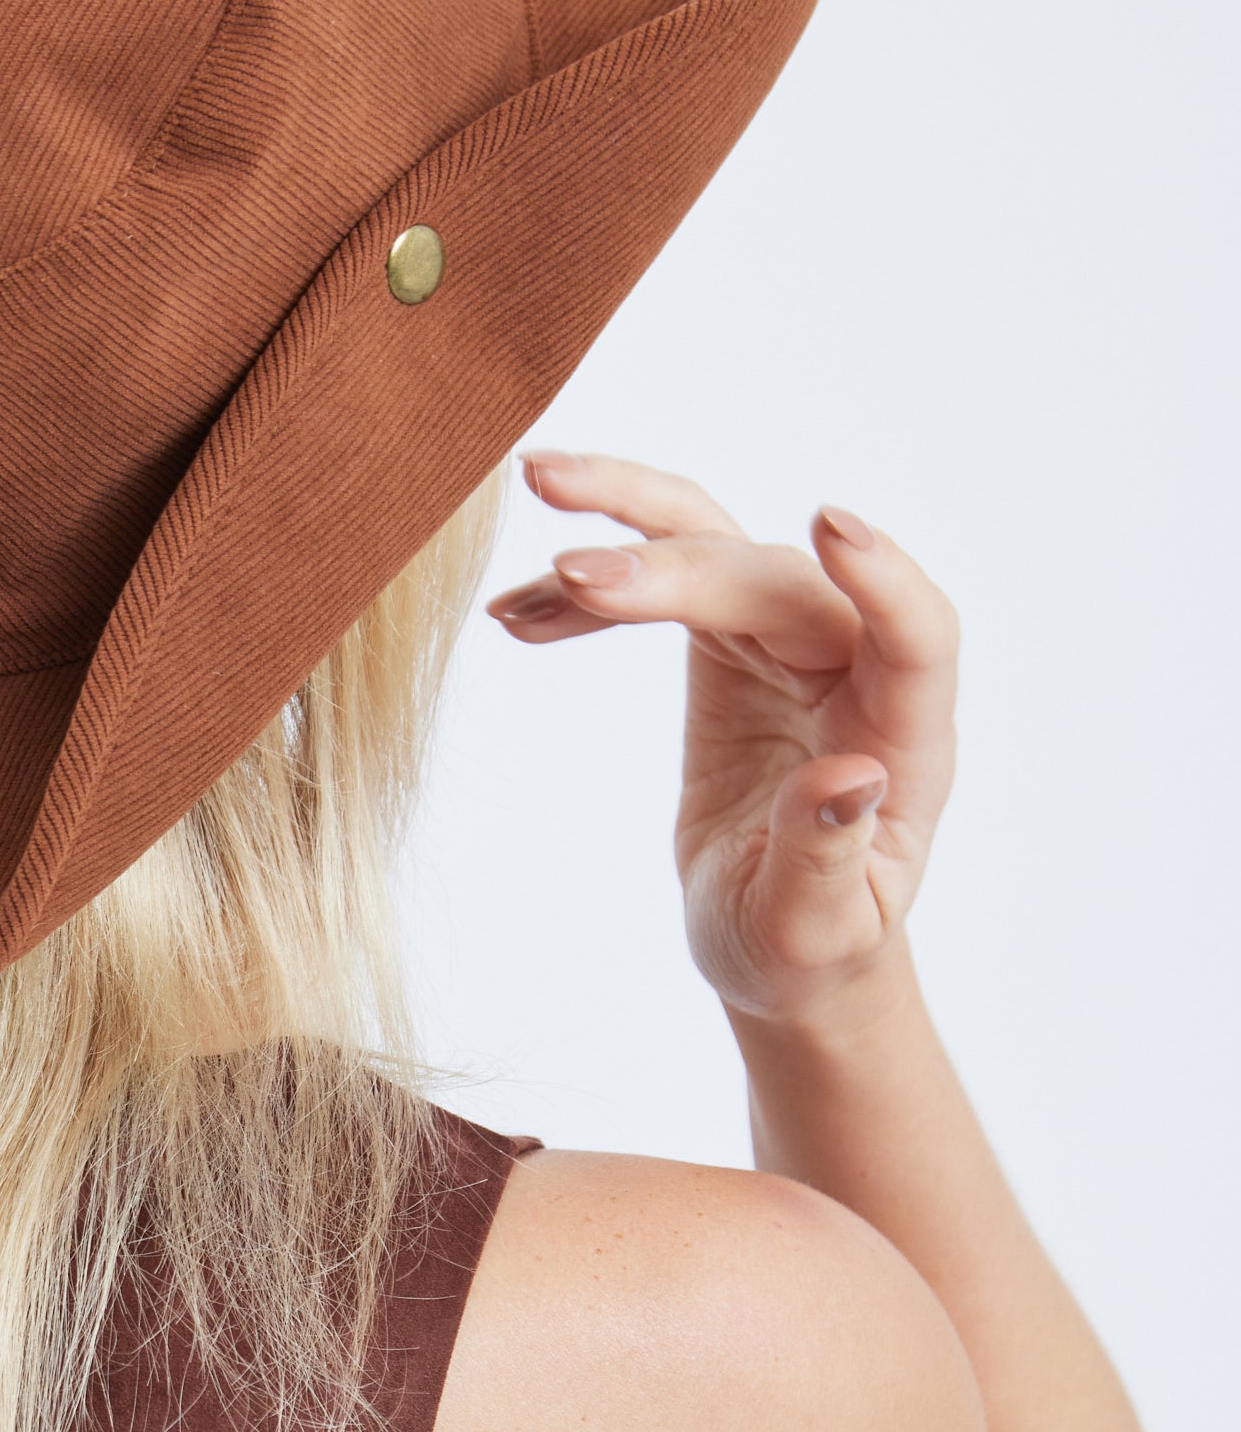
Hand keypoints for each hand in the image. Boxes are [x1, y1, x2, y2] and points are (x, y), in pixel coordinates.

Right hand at [486, 452, 958, 1030]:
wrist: (776, 943)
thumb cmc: (807, 949)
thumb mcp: (812, 929)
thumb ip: (826, 857)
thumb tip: (848, 777)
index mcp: (902, 741)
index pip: (915, 636)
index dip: (882, 577)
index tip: (831, 528)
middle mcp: (854, 672)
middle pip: (776, 580)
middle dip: (679, 567)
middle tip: (576, 578)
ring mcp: (789, 646)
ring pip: (719, 544)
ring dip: (631, 512)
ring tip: (538, 483)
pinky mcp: (731, 644)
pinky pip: (668, 578)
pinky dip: (591, 592)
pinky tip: (516, 612)